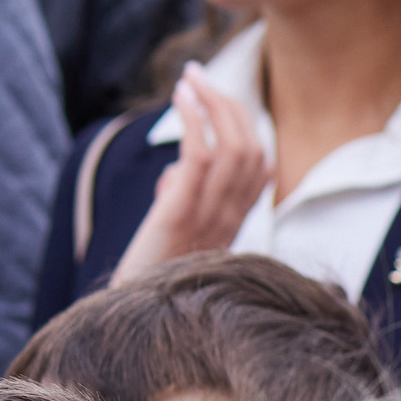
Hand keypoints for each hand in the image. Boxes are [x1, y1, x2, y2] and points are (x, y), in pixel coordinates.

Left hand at [113, 62, 269, 283]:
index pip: (261, 169)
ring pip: (233, 148)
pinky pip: (200, 157)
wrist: (138, 324)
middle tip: (200, 75)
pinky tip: (180, 99)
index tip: (219, 101)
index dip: (247, 128)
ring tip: (190, 78)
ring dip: (212, 103)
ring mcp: (209, 219)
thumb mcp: (177, 242)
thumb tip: (173, 175)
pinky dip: (193, 120)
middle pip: (252, 149)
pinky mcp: (180, 216)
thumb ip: (183, 206)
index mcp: (233, 227)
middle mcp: (230, 221)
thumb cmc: (150, 284)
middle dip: (229, 104)